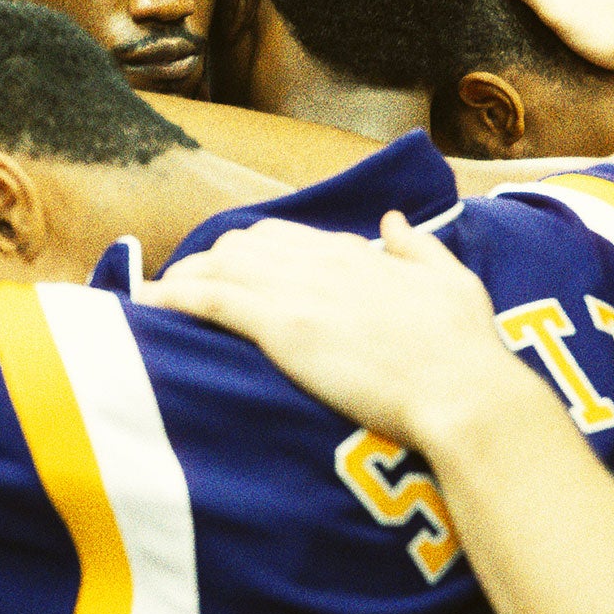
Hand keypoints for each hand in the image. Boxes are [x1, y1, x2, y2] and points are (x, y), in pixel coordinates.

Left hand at [133, 212, 512, 447]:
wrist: (463, 392)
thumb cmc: (465, 347)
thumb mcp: (451, 279)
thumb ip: (415, 247)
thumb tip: (391, 222)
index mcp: (353, 253)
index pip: (279, 236)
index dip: (247, 253)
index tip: (230, 272)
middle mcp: (318, 262)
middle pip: (239, 245)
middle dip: (209, 265)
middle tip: (188, 290)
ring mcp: (297, 292)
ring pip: (218, 266)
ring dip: (183, 279)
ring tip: (155, 299)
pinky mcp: (281, 328)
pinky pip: (210, 301)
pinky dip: (172, 298)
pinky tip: (148, 305)